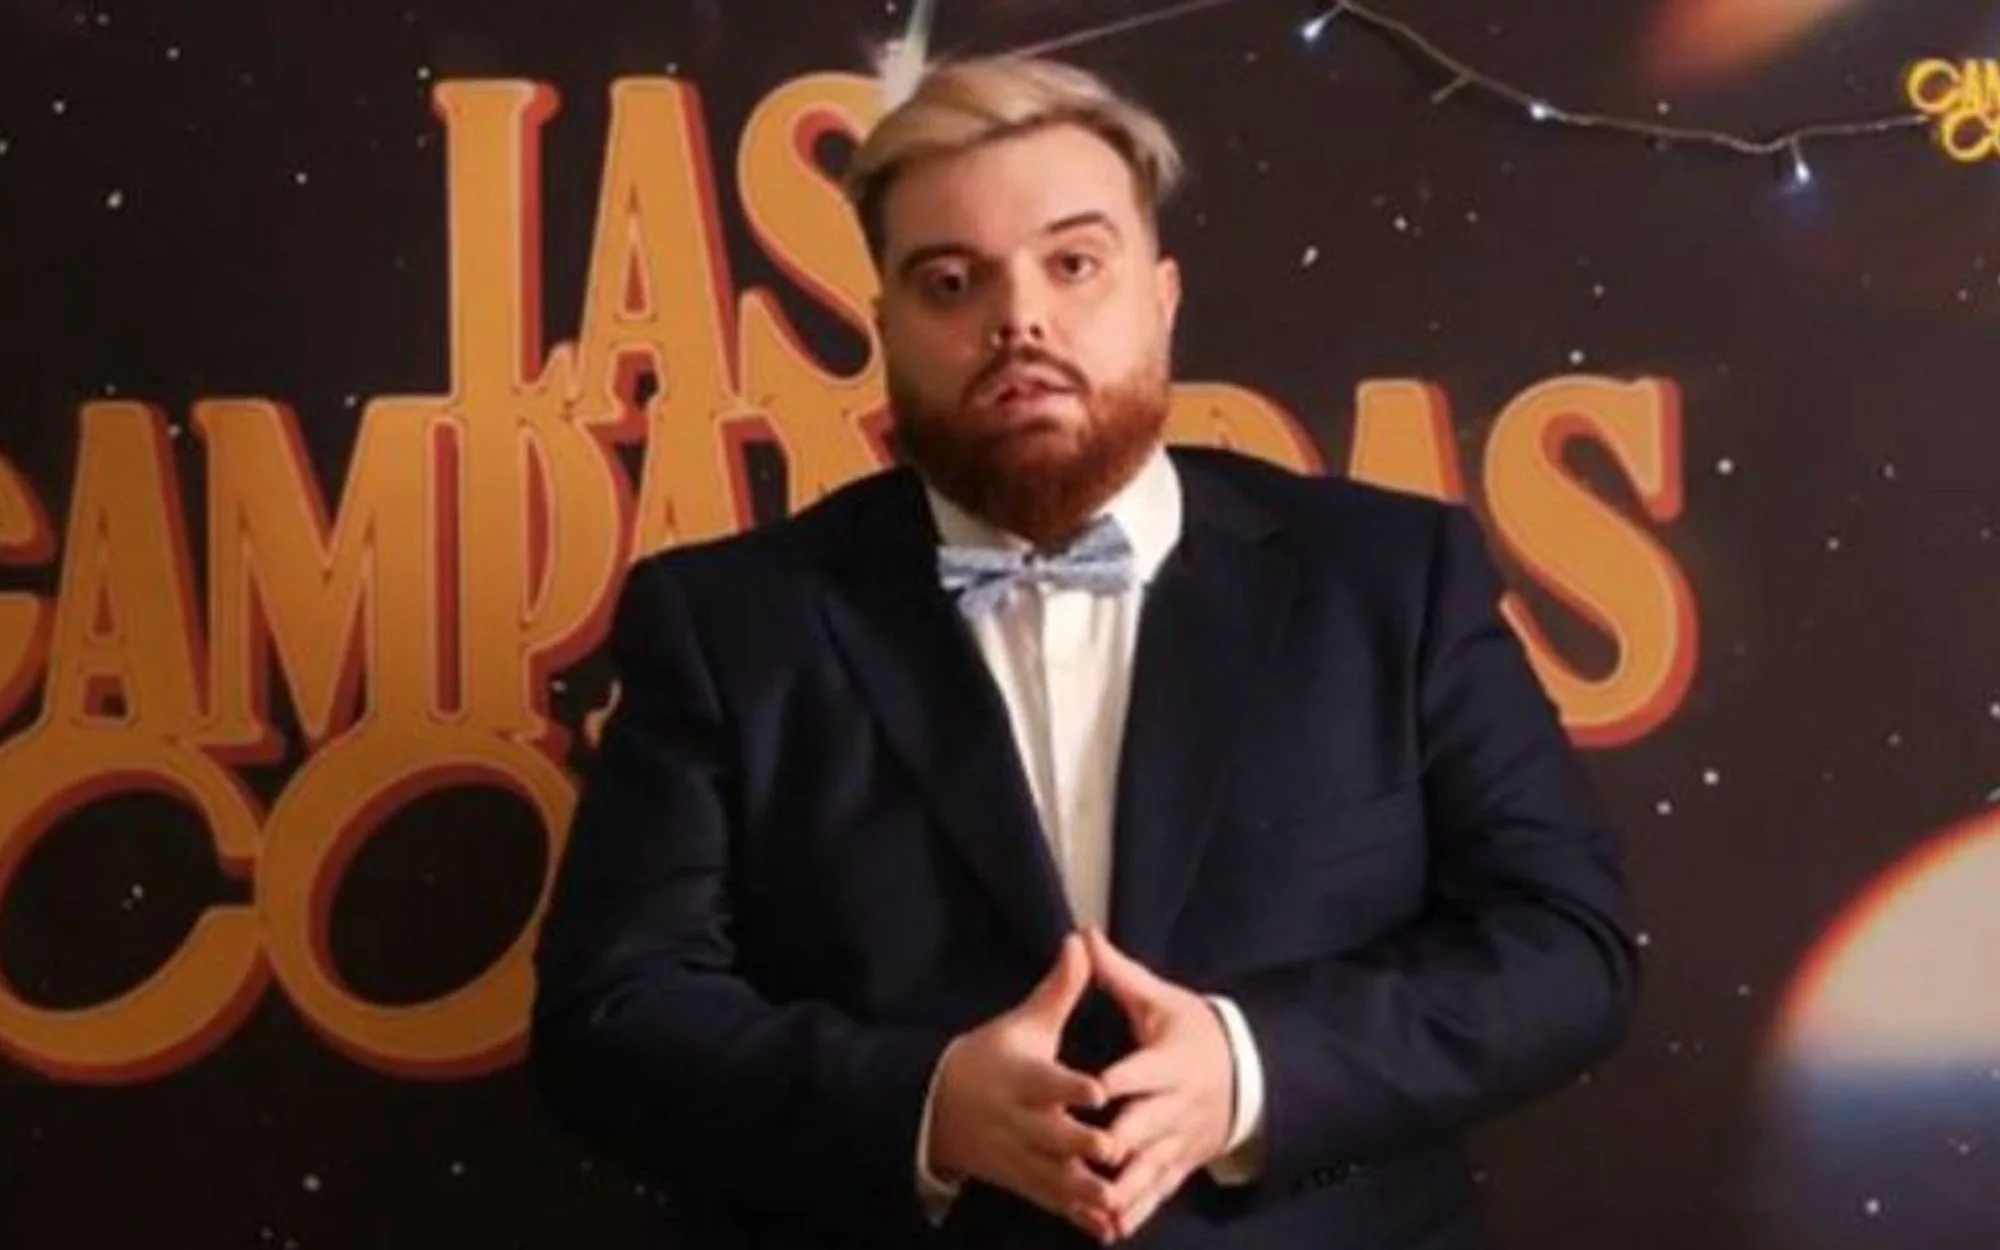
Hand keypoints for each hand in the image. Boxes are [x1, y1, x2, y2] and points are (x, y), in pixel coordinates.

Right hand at [928, 934, 1122, 1239]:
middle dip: (1081, 1145)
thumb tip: (1082, 941)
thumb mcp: (1020, 1023)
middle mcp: (1019, 1120)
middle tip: (1114, 1149)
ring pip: (1053, 1176)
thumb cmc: (989, 1058)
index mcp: (1021, 1078)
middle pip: (1051, 1135)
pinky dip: (1077, 1216)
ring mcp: (1020, 1155)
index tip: (1099, 1089)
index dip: (1070, 1087)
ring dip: (1083, 1190)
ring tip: (1116, 1198)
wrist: (935, 1107)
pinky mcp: (1023, 1180)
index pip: (1046, 1082)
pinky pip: (1051, 1201)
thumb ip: (1059, 990)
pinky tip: (1108, 1228)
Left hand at [1084, 926, 1234, 1240]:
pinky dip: (1138, 1211)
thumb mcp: (1163, 1001)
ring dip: (1127, 1186)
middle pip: (1148, 1124)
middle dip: (1122, 1140)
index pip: (1144, 1070)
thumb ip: (1120, 976)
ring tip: (1099, 1204)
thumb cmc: (1194, 1032)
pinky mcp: (1180, 1162)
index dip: (1121, 1078)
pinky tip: (1112, 1230)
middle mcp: (1177, 1105)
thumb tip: (1085, 936)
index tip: (1095, 1086)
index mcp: (1171, 1061)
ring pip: (1152, 1166)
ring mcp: (1180, 1139)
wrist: (1246, 1073)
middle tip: (1093, 1152)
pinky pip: (1159, 1190)